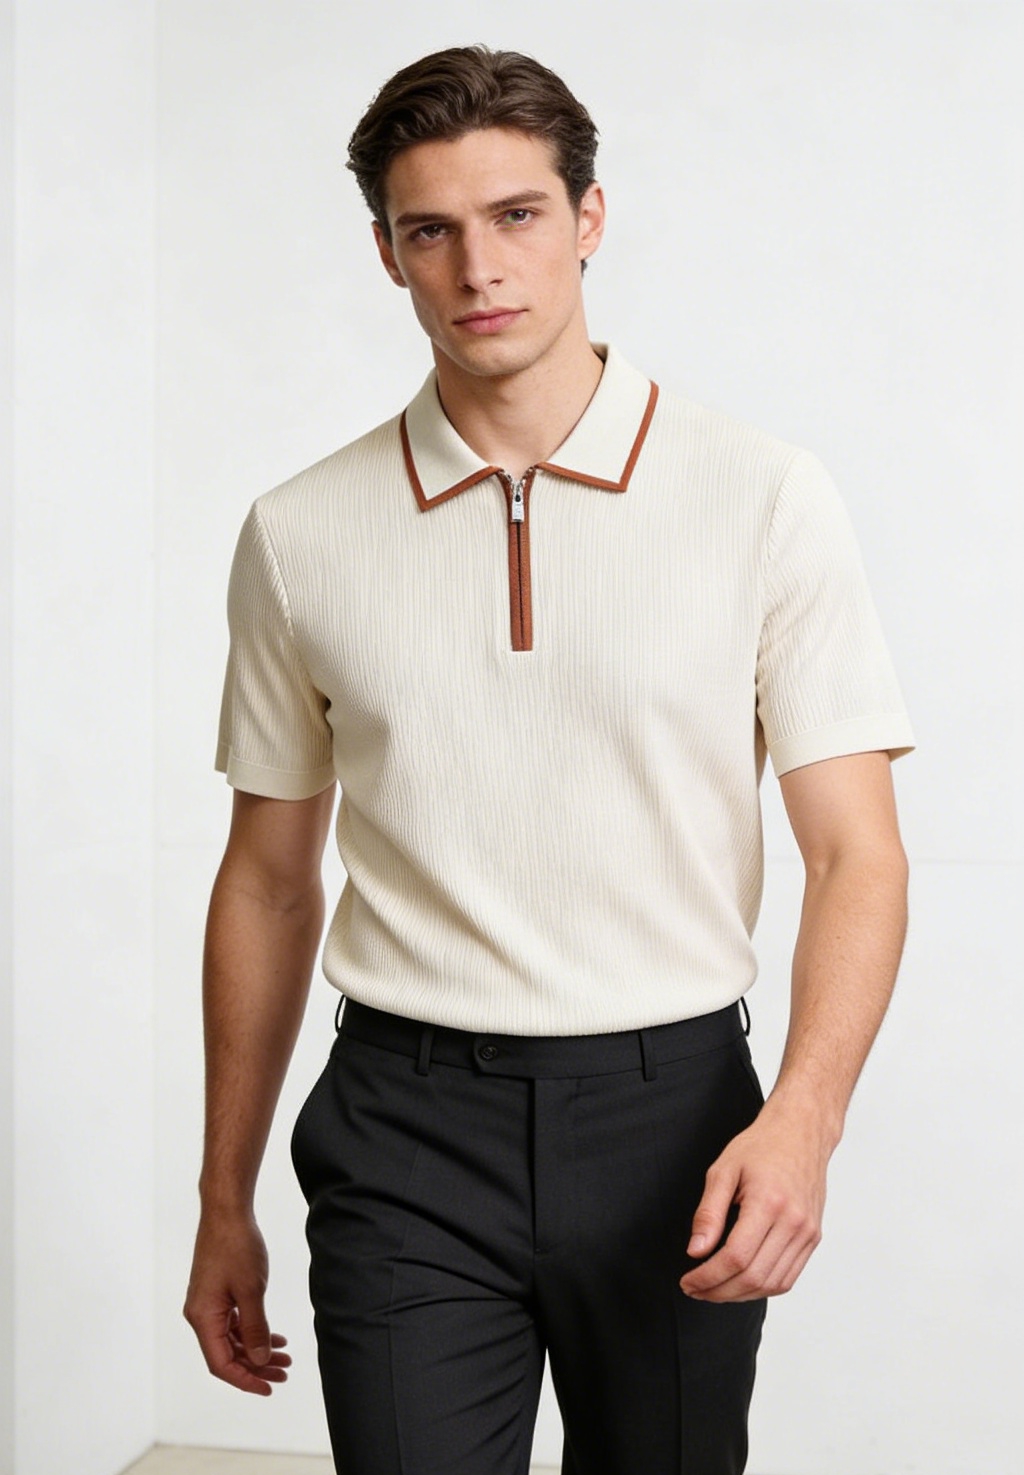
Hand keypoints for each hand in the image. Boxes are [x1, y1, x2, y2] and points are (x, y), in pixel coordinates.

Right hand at [183, 1208, 291, 1394]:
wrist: (226, 1212)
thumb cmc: (236, 1246)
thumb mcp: (251, 1290)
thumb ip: (255, 1328)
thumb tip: (260, 1360)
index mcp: (203, 1318)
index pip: (221, 1364)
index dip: (245, 1380)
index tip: (269, 1388)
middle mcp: (201, 1315)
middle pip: (227, 1354)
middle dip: (256, 1366)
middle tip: (284, 1374)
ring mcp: (208, 1304)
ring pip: (232, 1339)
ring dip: (256, 1349)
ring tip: (285, 1357)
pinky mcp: (216, 1294)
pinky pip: (232, 1323)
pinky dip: (252, 1331)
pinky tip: (273, 1336)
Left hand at [678, 1096, 829, 1301]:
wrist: (801, 1133)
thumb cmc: (762, 1146)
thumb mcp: (723, 1170)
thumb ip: (708, 1213)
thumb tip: (696, 1250)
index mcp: (768, 1203)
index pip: (736, 1257)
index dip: (708, 1277)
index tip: (688, 1281)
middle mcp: (793, 1222)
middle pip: (754, 1277)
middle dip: (719, 1291)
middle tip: (695, 1289)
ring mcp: (807, 1233)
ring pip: (772, 1284)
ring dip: (739, 1295)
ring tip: (714, 1290)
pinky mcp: (813, 1238)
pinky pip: (788, 1278)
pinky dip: (762, 1288)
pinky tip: (741, 1283)